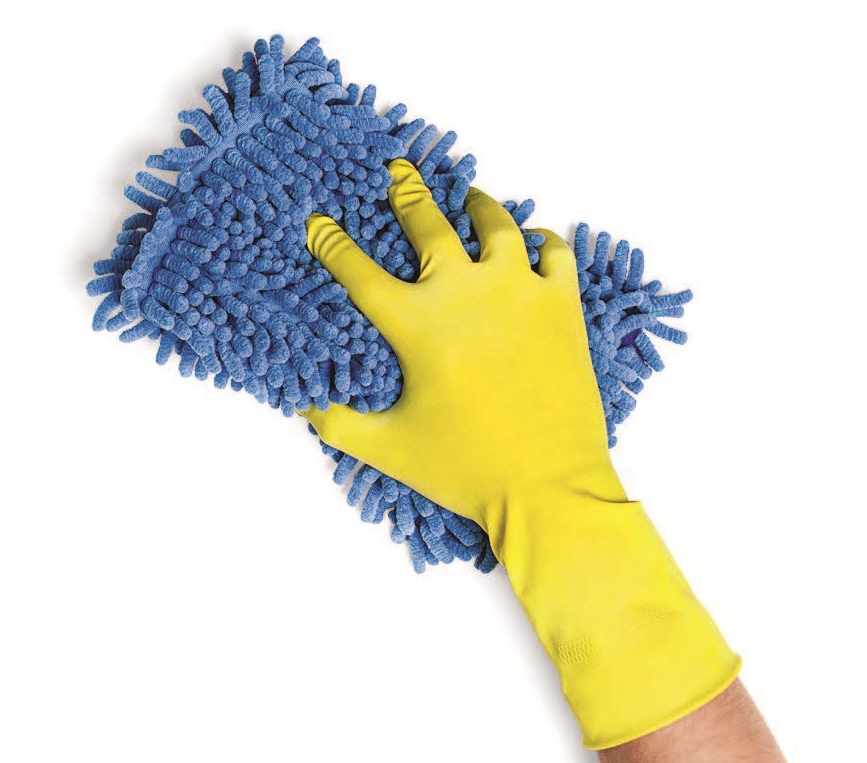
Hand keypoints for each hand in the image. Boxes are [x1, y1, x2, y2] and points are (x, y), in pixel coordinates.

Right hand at [304, 159, 739, 749]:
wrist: (549, 487)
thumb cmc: (466, 470)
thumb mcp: (390, 450)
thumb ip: (339, 424)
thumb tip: (303, 408)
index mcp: (416, 324)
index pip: (359, 271)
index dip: (333, 244)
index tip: (318, 222)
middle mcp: (465, 291)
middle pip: (427, 224)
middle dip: (406, 193)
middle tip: (399, 172)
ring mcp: (519, 291)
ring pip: (495, 224)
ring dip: (477, 206)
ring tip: (469, 198)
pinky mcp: (562, 305)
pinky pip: (554, 251)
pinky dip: (540, 240)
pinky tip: (532, 241)